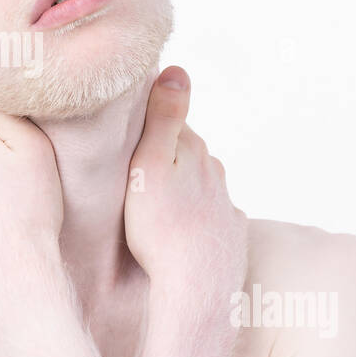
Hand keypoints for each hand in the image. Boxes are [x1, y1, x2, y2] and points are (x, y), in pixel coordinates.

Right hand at [123, 67, 247, 299]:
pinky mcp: (231, 233)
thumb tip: (177, 69)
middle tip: (133, 169)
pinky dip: (196, 219)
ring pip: (199, 185)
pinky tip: (181, 231)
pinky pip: (210, 218)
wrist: (196, 287)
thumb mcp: (150, 165)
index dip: (146, 123)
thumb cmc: (162, 228)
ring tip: (154, 204)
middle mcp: (216, 172)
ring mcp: (226, 204)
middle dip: (165, 156)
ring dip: (180, 188)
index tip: (124, 128)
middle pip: (186, 154)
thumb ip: (164, 117)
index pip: (170, 122)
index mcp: (193, 151)